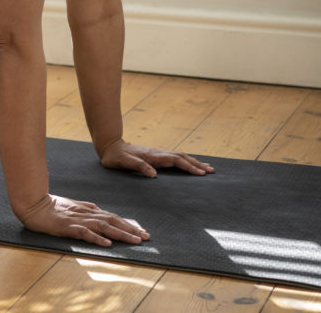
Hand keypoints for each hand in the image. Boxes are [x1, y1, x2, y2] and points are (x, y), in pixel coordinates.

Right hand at [16, 194, 149, 246]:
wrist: (34, 205)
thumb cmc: (52, 206)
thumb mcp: (73, 206)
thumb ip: (87, 209)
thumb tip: (100, 211)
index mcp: (89, 210)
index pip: (113, 217)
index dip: (129, 224)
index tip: (142, 232)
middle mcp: (87, 214)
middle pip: (113, 221)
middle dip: (131, 229)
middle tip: (146, 238)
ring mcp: (78, 220)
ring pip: (104, 227)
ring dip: (121, 234)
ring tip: (135, 241)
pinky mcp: (68, 227)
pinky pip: (85, 233)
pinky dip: (97, 238)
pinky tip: (107, 243)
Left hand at [99, 139, 213, 176]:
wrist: (109, 146)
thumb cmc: (115, 157)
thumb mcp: (124, 163)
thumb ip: (138, 166)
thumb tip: (154, 174)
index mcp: (152, 156)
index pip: (175, 161)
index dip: (188, 167)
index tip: (201, 173)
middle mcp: (157, 154)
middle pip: (181, 157)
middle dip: (197, 164)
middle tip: (211, 171)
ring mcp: (157, 154)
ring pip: (179, 157)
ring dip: (193, 162)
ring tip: (206, 167)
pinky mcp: (154, 156)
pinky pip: (174, 158)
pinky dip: (185, 161)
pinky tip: (188, 164)